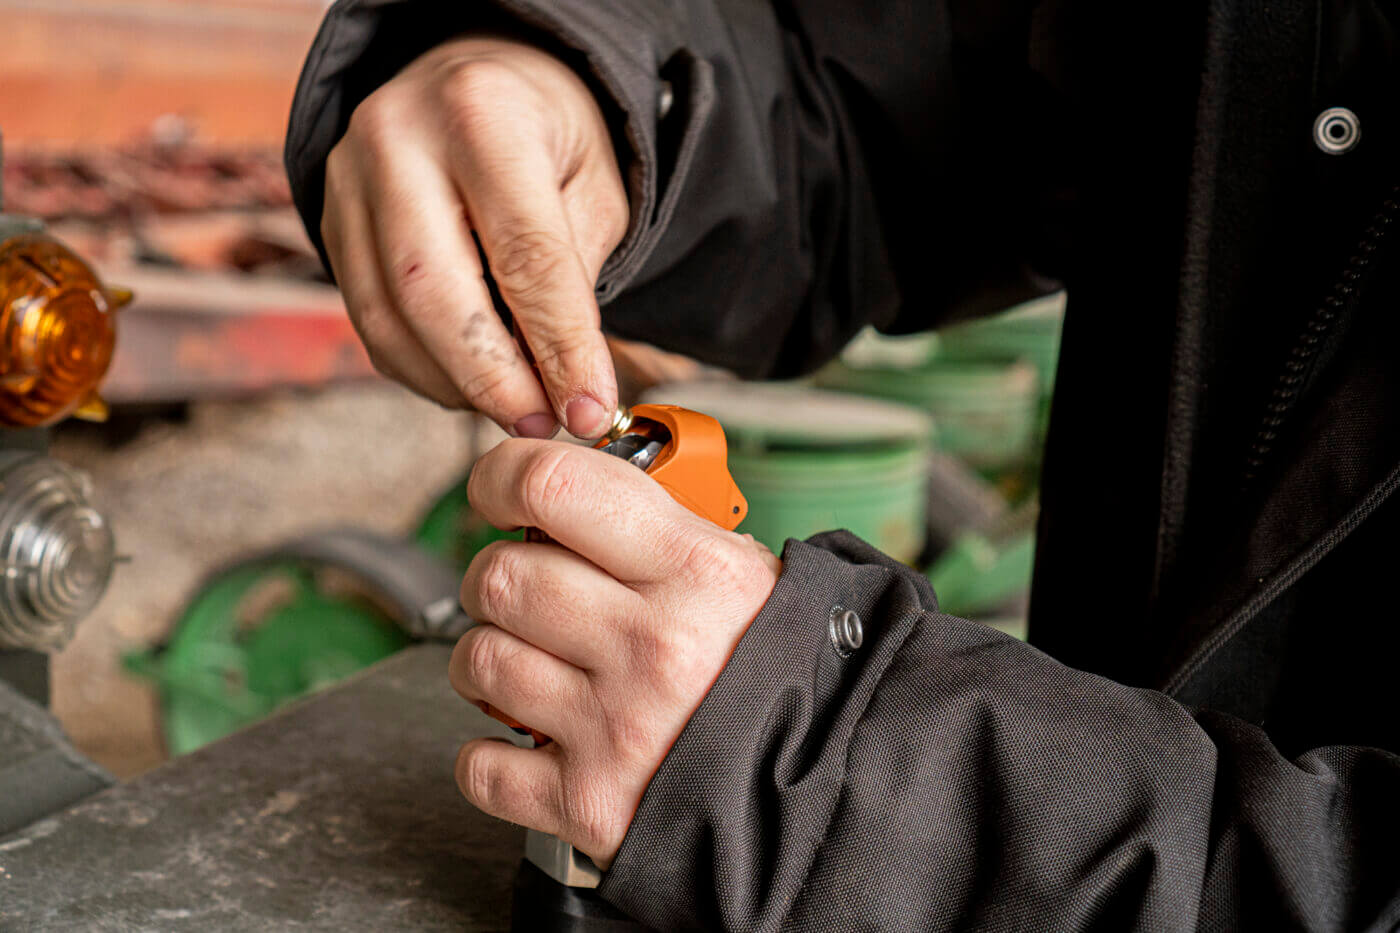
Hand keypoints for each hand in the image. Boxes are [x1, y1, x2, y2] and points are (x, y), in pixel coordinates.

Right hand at [322, 37, 628, 438]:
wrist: (475, 80)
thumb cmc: (546, 135)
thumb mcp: (596, 186)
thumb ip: (575, 278)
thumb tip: (568, 384)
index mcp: (481, 113)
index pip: (524, 255)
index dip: (559, 346)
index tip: (589, 407)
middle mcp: (397, 139)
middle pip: (436, 295)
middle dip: (496, 380)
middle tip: (544, 424)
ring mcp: (347, 179)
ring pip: (390, 319)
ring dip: (456, 386)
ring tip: (516, 410)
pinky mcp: (328, 220)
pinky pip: (369, 321)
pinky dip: (422, 369)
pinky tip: (469, 383)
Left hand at [449, 440, 781, 866]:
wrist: (833, 782)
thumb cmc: (783, 670)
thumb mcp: (742, 573)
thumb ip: (655, 526)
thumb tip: (558, 493)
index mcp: (696, 572)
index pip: (553, 486)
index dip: (501, 476)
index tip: (495, 490)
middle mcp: (654, 646)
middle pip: (500, 576)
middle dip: (497, 577)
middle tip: (525, 592)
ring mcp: (618, 729)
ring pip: (479, 660)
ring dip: (487, 658)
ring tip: (531, 663)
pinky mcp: (590, 804)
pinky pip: (481, 767)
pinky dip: (490, 757)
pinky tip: (530, 740)